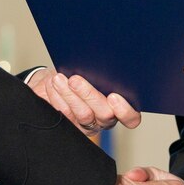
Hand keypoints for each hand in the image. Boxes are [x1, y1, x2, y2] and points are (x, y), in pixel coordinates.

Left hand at [27, 68, 141, 135]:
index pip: (131, 118)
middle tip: (75, 80)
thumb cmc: (80, 71)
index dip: (125, 110)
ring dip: (70, 95)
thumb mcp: (92, 68)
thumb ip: (101, 69)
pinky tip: (53, 85)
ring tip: (59, 79)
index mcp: (119, 106)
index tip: (114, 96)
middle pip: (105, 114)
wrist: (55, 78)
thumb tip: (99, 59)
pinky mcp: (70, 125)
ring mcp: (88, 124)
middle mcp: (106, 118)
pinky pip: (65, 115)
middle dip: (89, 94)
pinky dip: (57, 97)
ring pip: (83, 114)